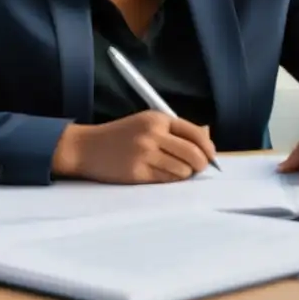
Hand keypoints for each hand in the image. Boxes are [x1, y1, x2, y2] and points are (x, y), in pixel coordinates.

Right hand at [51, 110, 216, 183]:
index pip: (195, 133)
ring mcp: (144, 154)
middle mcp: (153, 134)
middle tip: (198, 168)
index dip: (208, 147)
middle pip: (193, 153)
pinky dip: (171, 180)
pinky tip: (164, 176)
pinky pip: (166, 180)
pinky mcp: (137, 172)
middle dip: (201, 164)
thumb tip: (208, 138)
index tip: (212, 156)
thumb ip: (176, 130)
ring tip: (176, 172)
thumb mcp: (148, 123)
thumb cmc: (121, 136)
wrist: (87, 147)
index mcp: (158, 119)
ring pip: (182, 170)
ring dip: (185, 174)